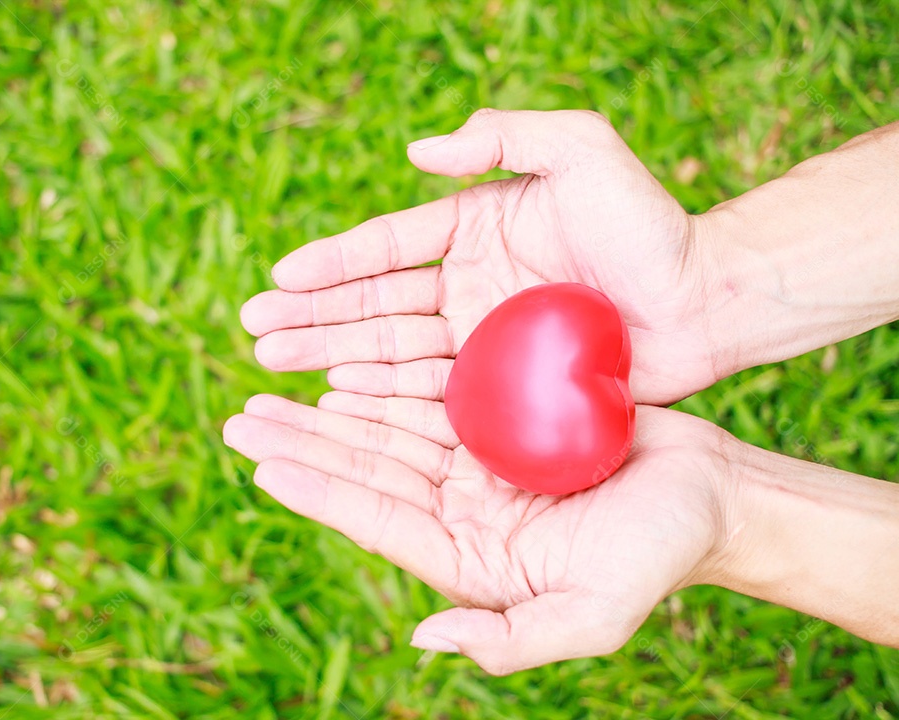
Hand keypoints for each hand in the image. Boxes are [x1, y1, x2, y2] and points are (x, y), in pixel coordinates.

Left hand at [223, 393, 732, 673]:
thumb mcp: (592, 615)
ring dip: (327, 409)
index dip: (320, 490)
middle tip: (239, 417)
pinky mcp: (494, 426)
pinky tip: (340, 366)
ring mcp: (473, 466)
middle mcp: (458, 512)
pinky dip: (382, 383)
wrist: (705, 497)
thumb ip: (509, 639)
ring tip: (268, 387)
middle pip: (365, 471)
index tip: (263, 462)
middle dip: (302, 443)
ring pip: (384, 432)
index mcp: (467, 558)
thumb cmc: (656, 556)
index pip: (378, 520)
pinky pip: (425, 399)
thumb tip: (422, 642)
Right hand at [240, 109, 726, 405]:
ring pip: (390, 350)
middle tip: (253, 332)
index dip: (333, 263)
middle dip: (312, 317)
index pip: (388, 246)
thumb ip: (505, 137)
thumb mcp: (583, 151)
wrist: (705, 301)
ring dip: (330, 357)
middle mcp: (466, 285)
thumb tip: (415, 154)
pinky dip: (381, 397)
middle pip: (374, 304)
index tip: (280, 277)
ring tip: (273, 364)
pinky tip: (336, 400)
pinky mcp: (499, 387)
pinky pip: (429, 393)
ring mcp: (479, 340)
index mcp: (475, 229)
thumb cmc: (649, 225)